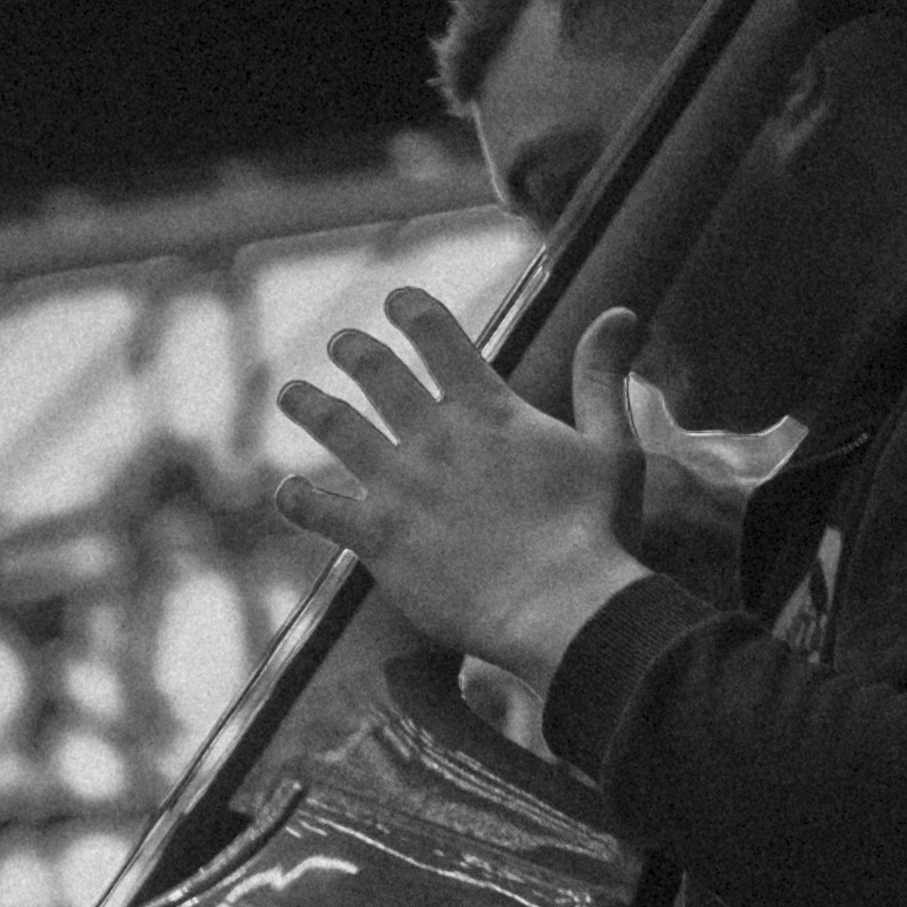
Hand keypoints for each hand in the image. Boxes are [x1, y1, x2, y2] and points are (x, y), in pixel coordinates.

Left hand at [270, 296, 671, 690]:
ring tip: (292, 394)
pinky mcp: (378, 539)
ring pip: (338, 429)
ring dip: (311, 406)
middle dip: (356, 351)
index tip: (397, 300)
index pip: (439, 338)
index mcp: (488, 409)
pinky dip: (298, 500)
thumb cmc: (596, 532)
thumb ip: (602, 378)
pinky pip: (321, 511)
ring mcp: (400, 486)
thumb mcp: (613, 446)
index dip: (414, 312)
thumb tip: (621, 313)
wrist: (561, 606)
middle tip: (343, 342)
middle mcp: (435, 437)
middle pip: (378, 374)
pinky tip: (284, 493)